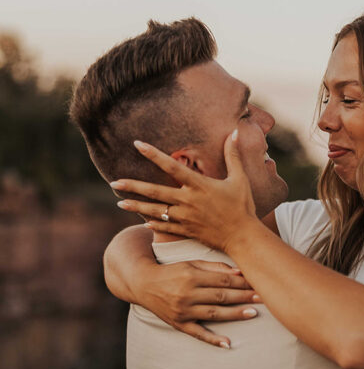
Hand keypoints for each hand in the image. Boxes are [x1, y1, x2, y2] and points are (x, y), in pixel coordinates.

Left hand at [111, 128, 257, 251]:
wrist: (243, 237)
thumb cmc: (243, 206)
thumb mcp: (239, 179)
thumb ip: (232, 155)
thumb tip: (235, 131)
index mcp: (199, 185)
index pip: (171, 166)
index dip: (153, 154)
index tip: (137, 144)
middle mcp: (188, 201)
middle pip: (155, 191)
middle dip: (132, 186)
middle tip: (114, 182)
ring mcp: (185, 218)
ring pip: (155, 211)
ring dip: (136, 206)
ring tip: (119, 202)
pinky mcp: (187, 231)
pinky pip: (165, 227)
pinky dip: (153, 223)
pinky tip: (142, 221)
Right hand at [136, 258, 261, 348]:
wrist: (143, 284)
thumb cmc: (171, 271)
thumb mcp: (190, 264)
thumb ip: (214, 268)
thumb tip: (239, 272)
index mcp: (191, 276)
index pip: (222, 280)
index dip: (242, 283)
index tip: (259, 283)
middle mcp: (187, 294)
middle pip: (221, 296)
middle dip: (243, 297)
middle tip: (263, 297)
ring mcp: (183, 311)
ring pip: (214, 313)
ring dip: (234, 314)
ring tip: (253, 313)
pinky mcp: (179, 324)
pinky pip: (198, 333)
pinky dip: (213, 339)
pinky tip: (227, 343)